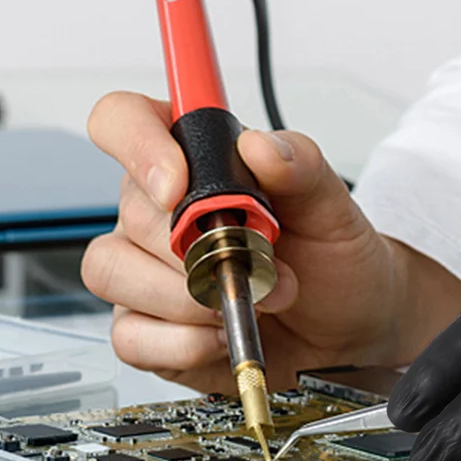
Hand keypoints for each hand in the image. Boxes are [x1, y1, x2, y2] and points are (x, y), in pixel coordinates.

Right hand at [83, 91, 460, 390]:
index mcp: (192, 158)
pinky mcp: (144, 328)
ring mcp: (142, 269)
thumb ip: (302, 165)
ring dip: (185, 297)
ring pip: (113, 270)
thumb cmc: (331, 261)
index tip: (178, 187)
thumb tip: (260, 145)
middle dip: (200, 248)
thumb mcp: (333, 206)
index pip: (124, 119)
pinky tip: (220, 335)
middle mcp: (156, 209)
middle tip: (263, 267)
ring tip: (246, 304)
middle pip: (130, 210)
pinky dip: (181, 342)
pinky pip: (129, 335)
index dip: (138, 145)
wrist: (347, 335)